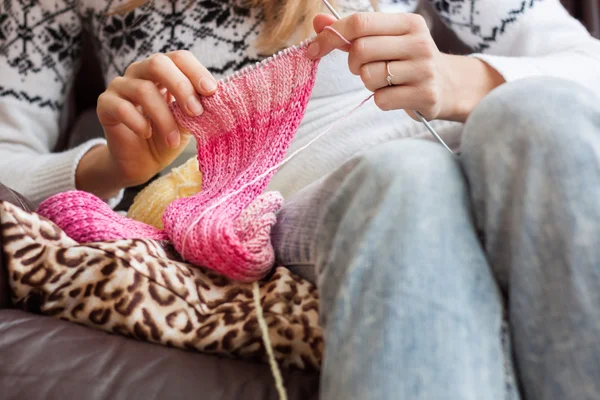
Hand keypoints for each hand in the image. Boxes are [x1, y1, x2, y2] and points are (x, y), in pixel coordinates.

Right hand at [89, 50, 217, 193]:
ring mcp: (120, 86)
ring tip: (174, 140)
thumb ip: (198, 108)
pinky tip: (147, 134)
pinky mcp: (105, 105)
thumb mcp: (189, 122)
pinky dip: (139, 123)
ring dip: (164, 117)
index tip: (212, 91)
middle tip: (195, 111)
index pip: (179, 58)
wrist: (142, 162)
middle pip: (158, 63)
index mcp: (164, 72)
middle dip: (181, 86)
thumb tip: (217, 98)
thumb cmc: (168, 137)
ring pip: (142, 89)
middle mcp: (140, 72)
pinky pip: (121, 107)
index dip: (196, 71)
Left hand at [308, 13, 503, 121]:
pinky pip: (381, 99)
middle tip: (364, 68)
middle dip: (352, 64)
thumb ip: (351, 33)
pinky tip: (395, 95)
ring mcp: (423, 69)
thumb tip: (317, 21)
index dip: (330, 36)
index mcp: (407, 23)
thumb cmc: (407, 60)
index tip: (313, 50)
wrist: (448, 86)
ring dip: (368, 83)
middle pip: (360, 50)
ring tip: (385, 81)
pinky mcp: (425, 95)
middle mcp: (418, 42)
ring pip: (368, 76)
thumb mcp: (385, 40)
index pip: (359, 23)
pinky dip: (380, 100)